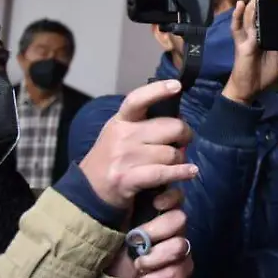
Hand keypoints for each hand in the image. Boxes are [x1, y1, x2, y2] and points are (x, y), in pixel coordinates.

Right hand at [79, 81, 198, 208]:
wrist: (87, 191)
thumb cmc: (110, 159)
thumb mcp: (119, 133)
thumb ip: (143, 124)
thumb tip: (177, 116)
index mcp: (120, 121)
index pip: (138, 99)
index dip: (158, 90)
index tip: (177, 86)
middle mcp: (123, 136)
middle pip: (170, 127)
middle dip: (184, 134)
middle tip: (185, 140)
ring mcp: (125, 157)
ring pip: (171, 153)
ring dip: (180, 159)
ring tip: (178, 163)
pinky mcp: (128, 179)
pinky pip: (163, 172)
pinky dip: (181, 173)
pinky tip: (191, 172)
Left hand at [106, 188, 193, 277]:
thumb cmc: (115, 256)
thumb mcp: (114, 230)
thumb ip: (122, 208)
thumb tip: (124, 185)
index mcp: (157, 216)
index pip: (174, 197)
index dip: (170, 197)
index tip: (157, 203)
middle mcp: (173, 231)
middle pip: (179, 219)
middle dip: (156, 231)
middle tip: (136, 242)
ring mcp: (180, 251)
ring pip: (179, 246)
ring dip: (154, 259)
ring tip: (139, 266)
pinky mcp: (183, 272)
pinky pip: (178, 272)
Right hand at [224, 0, 277, 104]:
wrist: (251, 89)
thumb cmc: (265, 72)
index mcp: (267, 30)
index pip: (276, 9)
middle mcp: (256, 28)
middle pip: (265, 5)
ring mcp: (247, 35)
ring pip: (252, 10)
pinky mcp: (241, 44)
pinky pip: (237, 28)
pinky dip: (237, 15)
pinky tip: (241, 4)